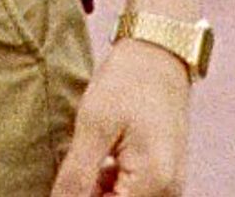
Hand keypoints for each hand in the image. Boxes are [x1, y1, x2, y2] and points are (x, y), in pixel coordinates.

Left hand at [50, 33, 193, 196]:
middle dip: (88, 193)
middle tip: (75, 165)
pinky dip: (110, 185)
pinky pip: (132, 194)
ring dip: (97, 190)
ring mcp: (169, 186)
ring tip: (89, 158)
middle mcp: (168, 192)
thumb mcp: (93, 126)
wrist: (159, 52)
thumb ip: (75, 178)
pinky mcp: (164, 178)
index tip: (64, 181)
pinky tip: (100, 161)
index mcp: (153, 183)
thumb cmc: (127, 81)